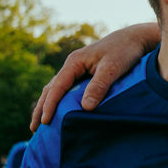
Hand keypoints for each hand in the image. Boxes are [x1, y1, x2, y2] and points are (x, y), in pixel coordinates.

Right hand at [31, 23, 159, 128]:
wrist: (134, 39)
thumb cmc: (124, 51)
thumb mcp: (112, 68)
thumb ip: (99, 86)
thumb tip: (85, 107)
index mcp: (74, 63)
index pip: (57, 87)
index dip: (49, 105)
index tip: (44, 122)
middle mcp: (72, 65)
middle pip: (51, 89)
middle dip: (41, 108)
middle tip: (33, 129)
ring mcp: (78, 69)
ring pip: (57, 89)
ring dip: (47, 105)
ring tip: (40, 124)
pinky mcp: (85, 73)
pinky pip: (67, 89)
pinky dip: (59, 101)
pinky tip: (59, 111)